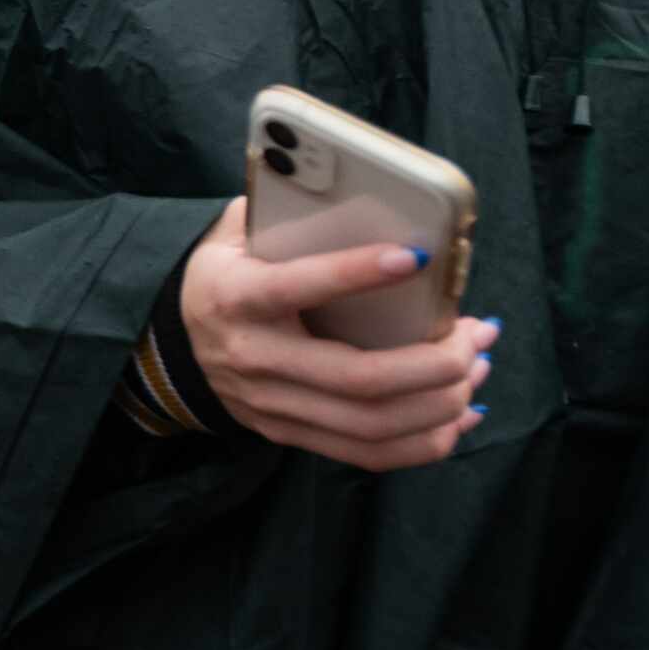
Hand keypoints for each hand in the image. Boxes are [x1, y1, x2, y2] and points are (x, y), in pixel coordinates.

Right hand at [180, 198, 497, 472]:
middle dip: (437, 362)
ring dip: (441, 402)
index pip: (298, 288)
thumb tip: (366, 194)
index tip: (418, 256)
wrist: (171, 339)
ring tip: (477, 366)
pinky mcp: (288, 433)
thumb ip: (288, 212)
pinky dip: (425, 441)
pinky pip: (367, 454)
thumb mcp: (237, 232)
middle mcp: (252, 358)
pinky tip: (460, 415)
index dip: (358, 273)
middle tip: (475, 334)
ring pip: (372, 424)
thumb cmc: (227, 271)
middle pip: (359, 378)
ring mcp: (270, 405)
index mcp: (235, 296)